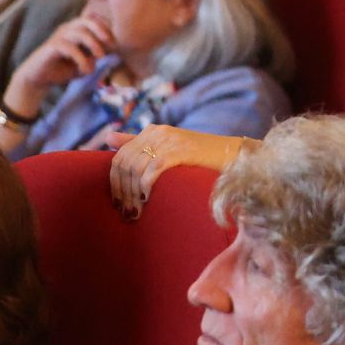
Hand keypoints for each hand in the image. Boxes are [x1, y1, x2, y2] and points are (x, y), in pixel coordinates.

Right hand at [8, 14, 113, 110]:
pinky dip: (81, 59)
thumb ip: (97, 54)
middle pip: (86, 21)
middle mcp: (67, 29)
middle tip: (112, 45)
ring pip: (79, 33)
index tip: (115, 43)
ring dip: (94, 45)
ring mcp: (58, 37)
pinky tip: (85, 70)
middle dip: (102, 31)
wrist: (40, 78)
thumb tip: (111, 49)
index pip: (93, 20)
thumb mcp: (86, 61)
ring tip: (100, 58)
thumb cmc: (64, 68)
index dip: (106, 29)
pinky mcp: (51, 47)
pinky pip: (70, 48)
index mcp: (76, 29)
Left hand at [105, 126, 242, 218]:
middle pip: (124, 164)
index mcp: (152, 132)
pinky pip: (152, 169)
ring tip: (137, 211)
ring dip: (132, 194)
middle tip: (126, 213)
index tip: (118, 204)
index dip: (115, 183)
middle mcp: (157, 133)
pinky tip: (148, 199)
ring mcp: (168, 140)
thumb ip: (139, 143)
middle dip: (121, 192)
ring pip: (135, 168)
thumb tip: (108, 138)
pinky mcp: (179, 150)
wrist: (235, 156)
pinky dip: (145, 186)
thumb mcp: (169, 148)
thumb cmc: (203, 158)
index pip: (119, 157)